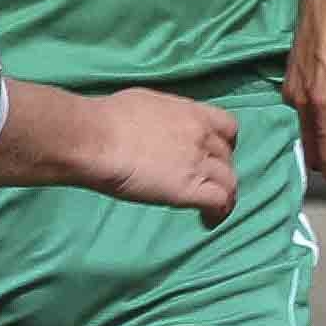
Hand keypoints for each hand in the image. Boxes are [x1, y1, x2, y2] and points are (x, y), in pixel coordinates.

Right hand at [66, 86, 239, 219]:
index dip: (224, 144)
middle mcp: (200, 135)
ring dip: (224, 196)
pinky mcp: (189, 188)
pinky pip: (220, 202)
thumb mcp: (144, 104)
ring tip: (211, 211)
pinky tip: (206, 221)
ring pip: (229, 181)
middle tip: (204, 185)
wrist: (95, 139)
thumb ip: (162, 117)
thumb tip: (156, 126)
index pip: (228, 126)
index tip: (212, 155)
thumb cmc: (106, 120)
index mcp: (190, 112)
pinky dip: (218, 213)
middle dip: (219, 171)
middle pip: (228, 157)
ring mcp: (198, 162)